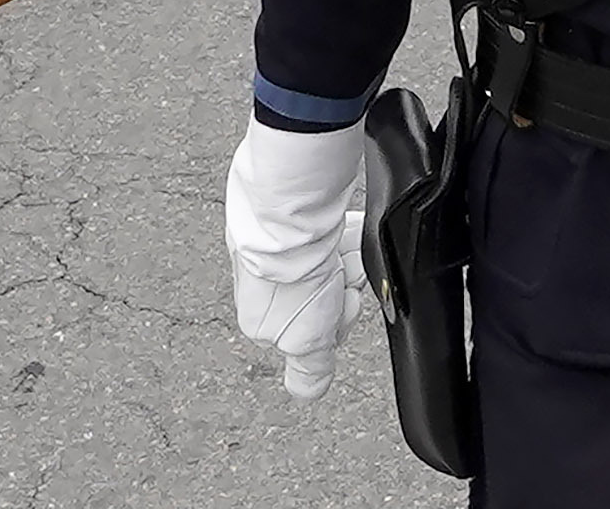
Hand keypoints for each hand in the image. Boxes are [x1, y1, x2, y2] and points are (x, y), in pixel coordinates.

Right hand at [224, 120, 367, 401]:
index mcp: (262, 320)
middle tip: (342, 274)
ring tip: (343, 249)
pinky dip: (345, 232)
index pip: (317, 329)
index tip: (342, 301)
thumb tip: (306, 394)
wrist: (288, 215)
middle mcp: (265, 285)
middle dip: (343, 284)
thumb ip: (308, 370)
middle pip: (325, 295)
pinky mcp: (291, 221)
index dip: (339, 317)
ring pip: (331, 262)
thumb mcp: (306, 340)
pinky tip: (345, 231)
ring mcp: (277, 251)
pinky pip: (330, 231)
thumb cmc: (291, 274)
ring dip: (347, 257)